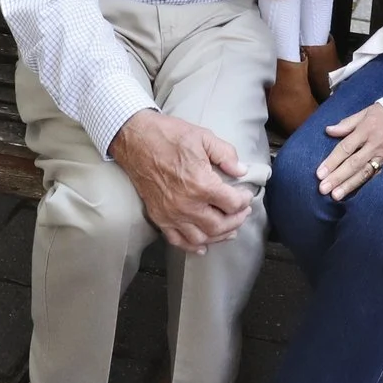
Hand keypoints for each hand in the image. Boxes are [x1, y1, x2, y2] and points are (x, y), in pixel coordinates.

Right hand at [107, 110, 253, 251]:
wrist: (136, 140)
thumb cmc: (169, 136)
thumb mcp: (203, 137)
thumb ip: (226, 154)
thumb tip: (241, 170)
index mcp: (201, 184)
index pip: (232, 203)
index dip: (244, 200)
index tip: (246, 195)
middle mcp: (187, 204)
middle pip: (219, 225)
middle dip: (236, 221)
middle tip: (242, 213)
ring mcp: (171, 214)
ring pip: (201, 238)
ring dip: (218, 236)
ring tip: (229, 229)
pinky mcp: (159, 217)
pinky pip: (177, 241)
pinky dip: (192, 247)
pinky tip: (203, 245)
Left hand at [313, 103, 382, 200]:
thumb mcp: (366, 112)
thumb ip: (347, 123)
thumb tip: (328, 130)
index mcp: (366, 130)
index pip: (346, 148)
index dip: (332, 161)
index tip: (319, 173)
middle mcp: (373, 145)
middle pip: (353, 164)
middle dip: (337, 177)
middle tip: (323, 189)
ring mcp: (382, 156)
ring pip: (364, 173)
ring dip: (349, 186)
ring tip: (335, 196)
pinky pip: (375, 176)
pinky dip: (364, 185)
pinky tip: (354, 194)